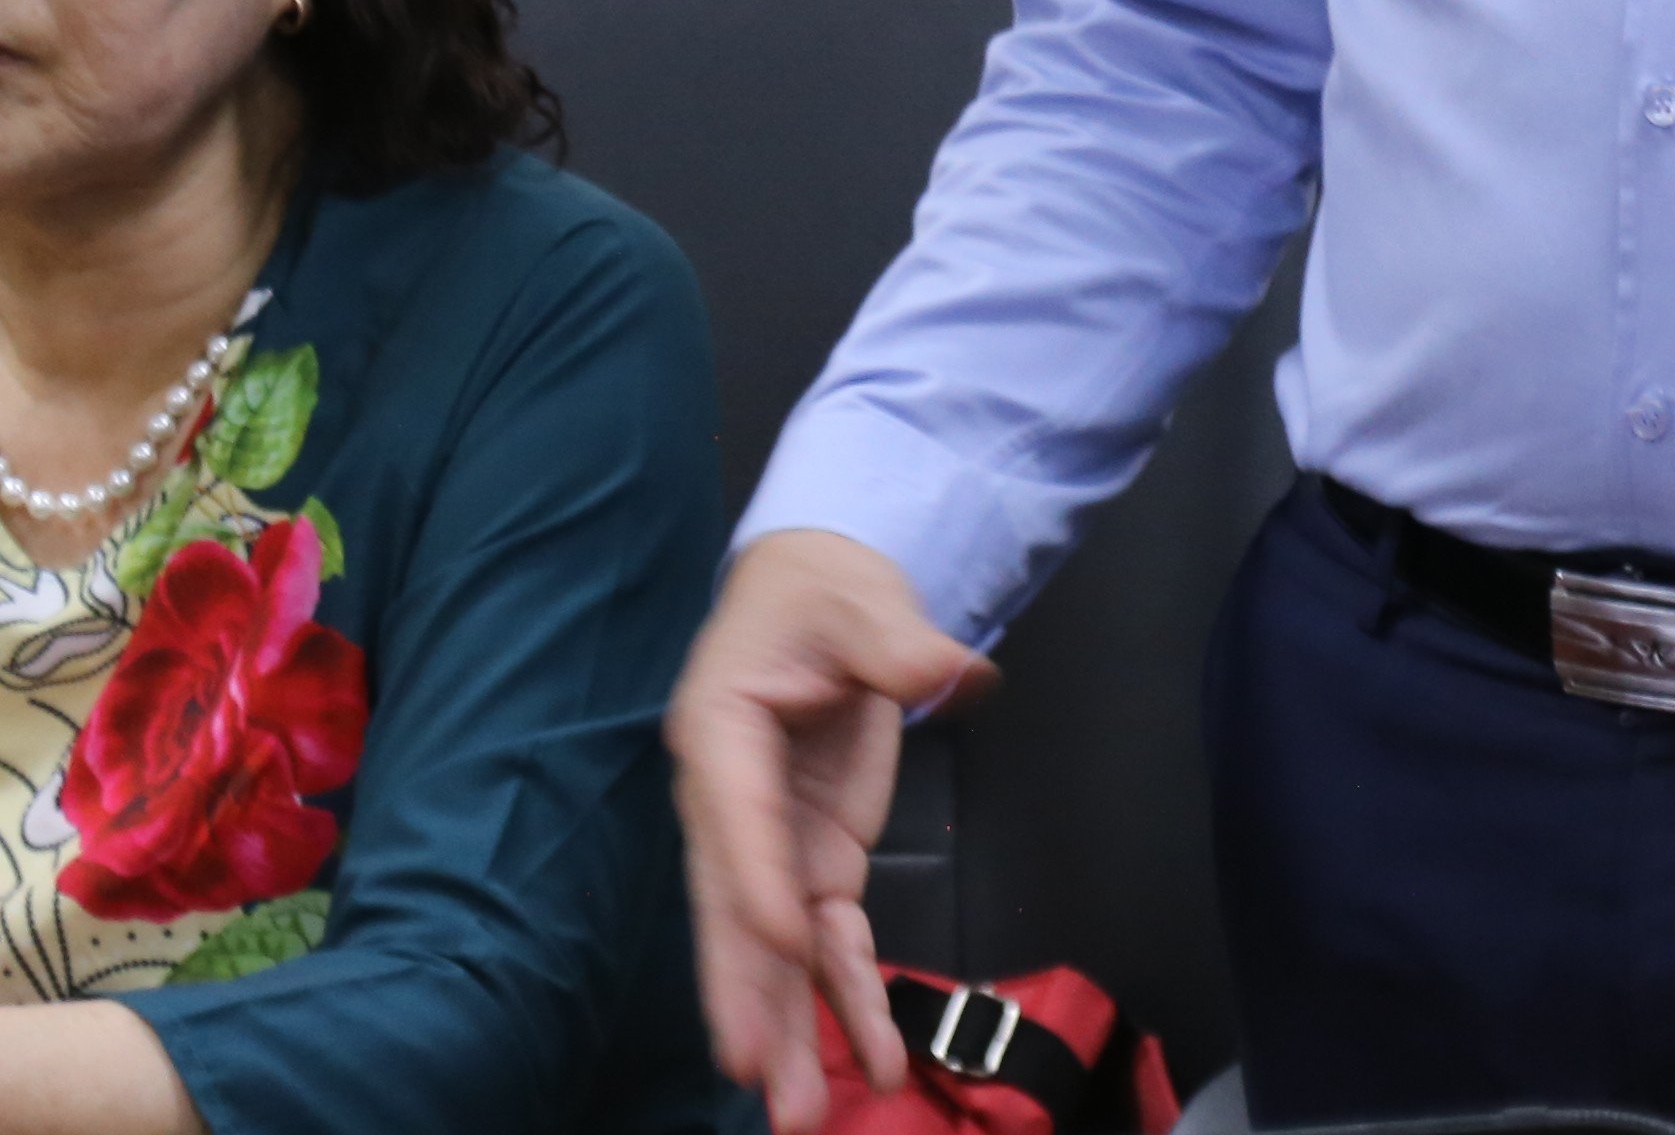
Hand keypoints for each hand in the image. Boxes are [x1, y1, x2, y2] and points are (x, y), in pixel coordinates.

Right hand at [666, 528, 991, 1131]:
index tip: (783, 942)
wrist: (821, 594)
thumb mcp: (860, 599)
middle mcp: (731, 802)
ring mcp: (772, 843)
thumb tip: (952, 669)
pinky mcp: (814, 862)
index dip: (756, 879)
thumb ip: (898, 641)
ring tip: (799, 1110)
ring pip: (773, 950)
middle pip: (734, 907)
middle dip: (745, 994)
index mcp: (722, 729)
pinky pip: (828, 944)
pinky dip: (847, 999)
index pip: (737, 814)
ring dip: (789, 1027)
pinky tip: (876, 1061)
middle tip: (756, 1075)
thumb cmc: (822, 592)